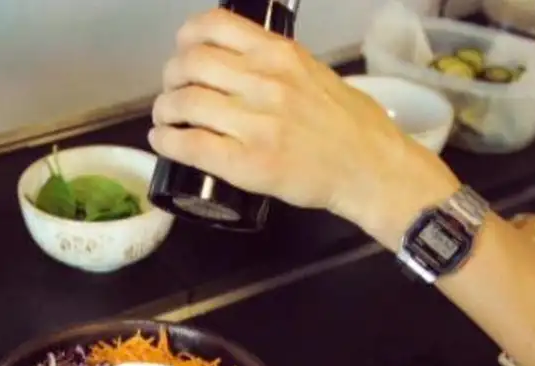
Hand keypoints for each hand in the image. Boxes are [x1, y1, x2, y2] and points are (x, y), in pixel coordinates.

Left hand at [149, 8, 460, 244]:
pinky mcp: (246, 164)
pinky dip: (166, 141)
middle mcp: (264, 82)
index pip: (214, 26)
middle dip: (171, 78)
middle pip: (188, 65)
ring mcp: (255, 124)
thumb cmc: (349, 124)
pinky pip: (189, 145)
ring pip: (183, 104)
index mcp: (280, 54)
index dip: (186, 38)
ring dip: (164, 110)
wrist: (371, 169)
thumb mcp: (314, 72)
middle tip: (173, 92)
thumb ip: (275, 63)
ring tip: (167, 119)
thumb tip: (234, 61)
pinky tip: (163, 141)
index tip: (183, 51)